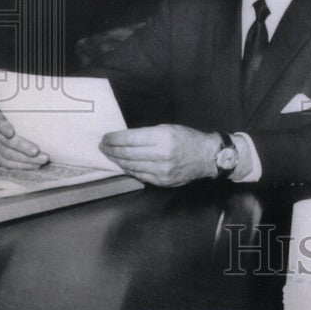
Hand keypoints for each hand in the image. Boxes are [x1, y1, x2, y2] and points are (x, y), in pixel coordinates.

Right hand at [0, 112, 48, 168]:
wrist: (34, 132)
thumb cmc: (35, 120)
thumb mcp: (35, 115)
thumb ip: (38, 113)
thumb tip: (52, 113)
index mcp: (3, 118)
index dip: (4, 127)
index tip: (11, 133)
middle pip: (6, 141)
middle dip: (22, 147)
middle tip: (36, 151)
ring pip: (7, 154)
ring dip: (25, 159)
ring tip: (41, 160)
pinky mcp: (0, 157)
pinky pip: (8, 164)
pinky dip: (22, 165)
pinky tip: (35, 165)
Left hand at [99, 124, 218, 186]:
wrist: (208, 156)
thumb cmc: (188, 138)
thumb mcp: (169, 128)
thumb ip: (148, 134)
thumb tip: (125, 139)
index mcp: (163, 137)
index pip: (130, 139)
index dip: (114, 139)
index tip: (105, 138)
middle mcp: (161, 155)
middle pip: (127, 154)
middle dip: (111, 150)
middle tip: (103, 147)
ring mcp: (161, 170)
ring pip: (131, 166)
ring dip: (117, 161)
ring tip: (110, 155)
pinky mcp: (162, 181)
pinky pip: (140, 176)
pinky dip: (129, 170)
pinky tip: (124, 165)